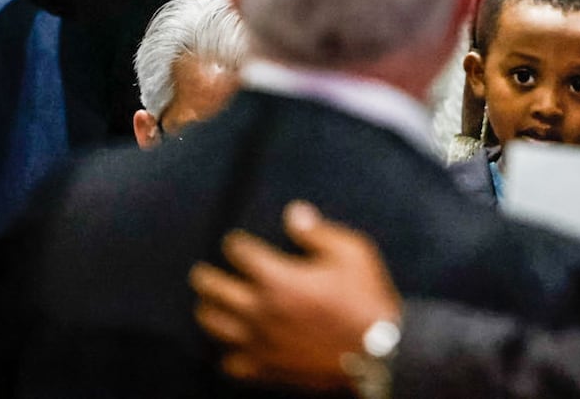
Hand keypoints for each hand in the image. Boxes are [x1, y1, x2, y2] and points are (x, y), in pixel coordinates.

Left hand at [189, 200, 401, 388]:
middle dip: (205, 277)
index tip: (234, 241)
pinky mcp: (268, 366)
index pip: (241, 253)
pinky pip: (232, 362)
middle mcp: (260, 309)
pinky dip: (228, 354)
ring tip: (207, 304)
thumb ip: (317, 232)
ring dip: (207, 311)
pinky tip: (233, 348)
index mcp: (278, 278)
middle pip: (215, 289)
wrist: (378, 351)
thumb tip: (294, 212)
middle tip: (201, 272)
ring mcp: (260, 341)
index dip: (235, 243)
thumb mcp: (351, 252)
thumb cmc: (367, 298)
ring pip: (215, 325)